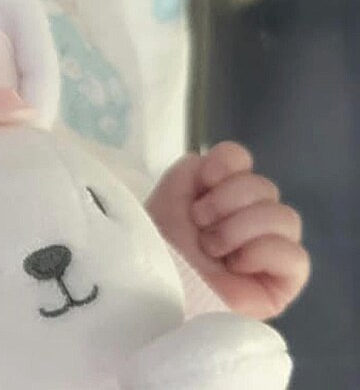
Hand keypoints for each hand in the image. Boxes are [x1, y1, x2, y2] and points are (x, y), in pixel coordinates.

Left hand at [148, 142, 309, 319]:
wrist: (153, 289)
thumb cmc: (157, 247)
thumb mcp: (168, 198)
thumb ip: (192, 171)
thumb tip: (214, 163)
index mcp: (218, 196)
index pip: (241, 160)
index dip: (228, 162)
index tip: (205, 179)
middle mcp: (247, 219)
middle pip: (264, 186)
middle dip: (227, 201)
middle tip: (199, 223)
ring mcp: (268, 250)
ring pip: (285, 216)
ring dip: (240, 228)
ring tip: (212, 247)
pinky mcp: (282, 282)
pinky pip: (295, 255)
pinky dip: (262, 252)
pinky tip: (236, 264)